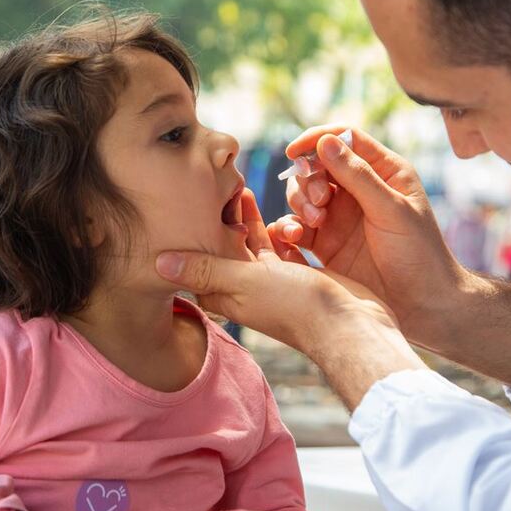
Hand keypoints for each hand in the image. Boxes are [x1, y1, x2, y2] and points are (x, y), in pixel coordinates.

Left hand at [157, 189, 396, 350]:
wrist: (352, 324)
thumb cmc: (296, 306)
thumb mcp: (245, 282)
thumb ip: (205, 270)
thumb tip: (157, 263)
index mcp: (228, 294)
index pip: (198, 265)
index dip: (190, 237)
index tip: (182, 205)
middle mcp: (247, 289)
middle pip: (224, 249)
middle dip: (217, 220)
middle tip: (211, 186)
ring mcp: (273, 281)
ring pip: (252, 244)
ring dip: (247, 218)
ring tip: (240, 187)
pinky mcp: (298, 272)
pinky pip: (280, 244)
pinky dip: (276, 226)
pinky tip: (276, 206)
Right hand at [270, 125, 472, 347]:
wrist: (422, 306)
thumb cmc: (419, 253)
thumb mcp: (391, 209)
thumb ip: (358, 175)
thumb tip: (325, 141)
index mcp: (383, 171)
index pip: (345, 139)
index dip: (317, 140)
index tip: (294, 151)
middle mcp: (358, 190)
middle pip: (317, 166)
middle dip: (309, 178)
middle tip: (319, 203)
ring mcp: (340, 217)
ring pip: (303, 194)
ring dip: (299, 202)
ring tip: (314, 222)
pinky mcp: (326, 244)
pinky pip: (296, 226)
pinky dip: (288, 227)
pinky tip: (292, 237)